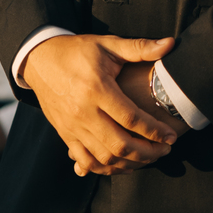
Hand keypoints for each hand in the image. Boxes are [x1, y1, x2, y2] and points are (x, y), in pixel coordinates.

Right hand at [21, 34, 178, 178]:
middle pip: (119, 144)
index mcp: (97, 89)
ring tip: (150, 158)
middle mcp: (83, 112)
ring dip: (130, 163)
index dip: (154, 130)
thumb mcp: (108, 44)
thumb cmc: (78, 51)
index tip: (171, 136)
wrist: (40, 60)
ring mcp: (72, 127)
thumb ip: (140, 47)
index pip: (130, 118)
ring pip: (104, 157)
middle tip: (165, 150)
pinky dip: (105, 169)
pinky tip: (122, 166)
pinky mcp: (65, 135)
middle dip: (147, 152)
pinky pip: (86, 161)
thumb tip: (171, 44)